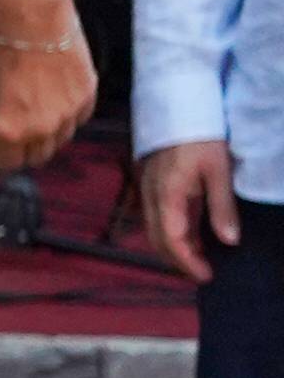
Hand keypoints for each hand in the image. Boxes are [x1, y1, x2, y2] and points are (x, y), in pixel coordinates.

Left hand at [0, 10, 96, 176]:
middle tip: (15, 123)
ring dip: (46, 133)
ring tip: (35, 106)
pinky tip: (54, 94)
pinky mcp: (87, 98)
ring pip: (59, 141)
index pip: (5, 164)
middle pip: (35, 158)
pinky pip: (77, 120)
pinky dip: (67, 115)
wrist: (33, 18)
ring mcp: (68, 116)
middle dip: (23, 148)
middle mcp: (42, 130)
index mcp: (8, 132)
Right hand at [139, 136, 241, 284]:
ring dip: (174, 246)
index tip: (206, 275)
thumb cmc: (201, 133)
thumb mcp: (219, 170)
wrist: (179, 102)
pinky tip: (191, 231)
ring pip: (155, 229)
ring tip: (200, 255)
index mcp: (167, 195)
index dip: (188, 262)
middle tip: (203, 271)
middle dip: (178, 260)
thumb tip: (229, 240)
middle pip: (158, 239)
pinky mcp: (152, 182)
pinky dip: (171, 230)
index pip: (172, 240)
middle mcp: (151, 195)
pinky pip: (156, 215)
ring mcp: (148, 188)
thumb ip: (222, 207)